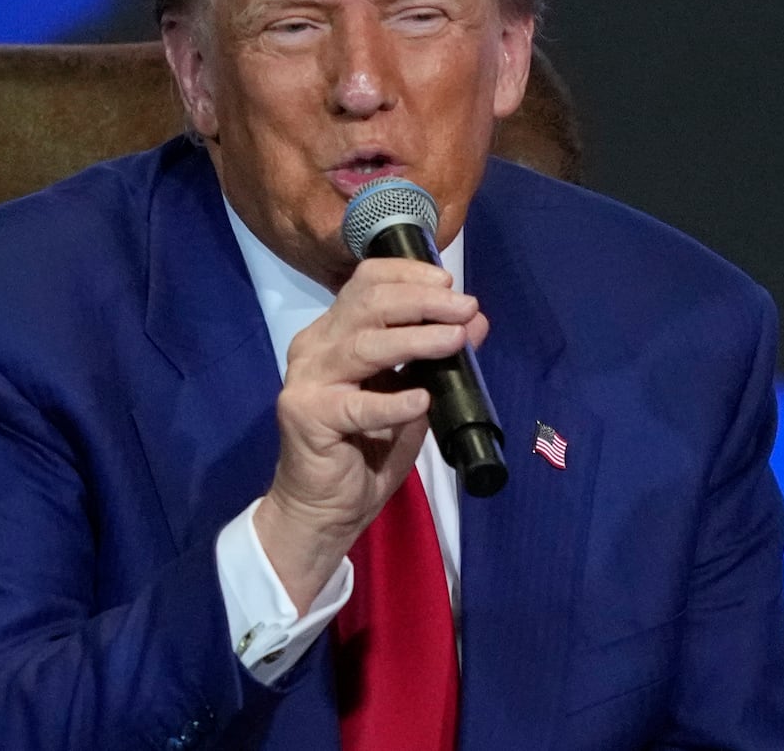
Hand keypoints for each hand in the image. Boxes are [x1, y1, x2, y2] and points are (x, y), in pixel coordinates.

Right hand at [252, 257, 488, 611]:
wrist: (325, 510)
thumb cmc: (366, 452)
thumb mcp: (413, 397)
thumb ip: (436, 359)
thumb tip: (476, 321)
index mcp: (334, 333)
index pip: (366, 282)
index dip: (408, 274)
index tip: (449, 282)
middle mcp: (315, 346)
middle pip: (366, 303)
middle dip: (422, 300)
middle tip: (464, 307)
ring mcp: (307, 379)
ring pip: (363, 344)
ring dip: (415, 340)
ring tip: (455, 340)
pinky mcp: (307, 416)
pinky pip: (356, 404)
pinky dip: (392, 402)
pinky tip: (420, 401)